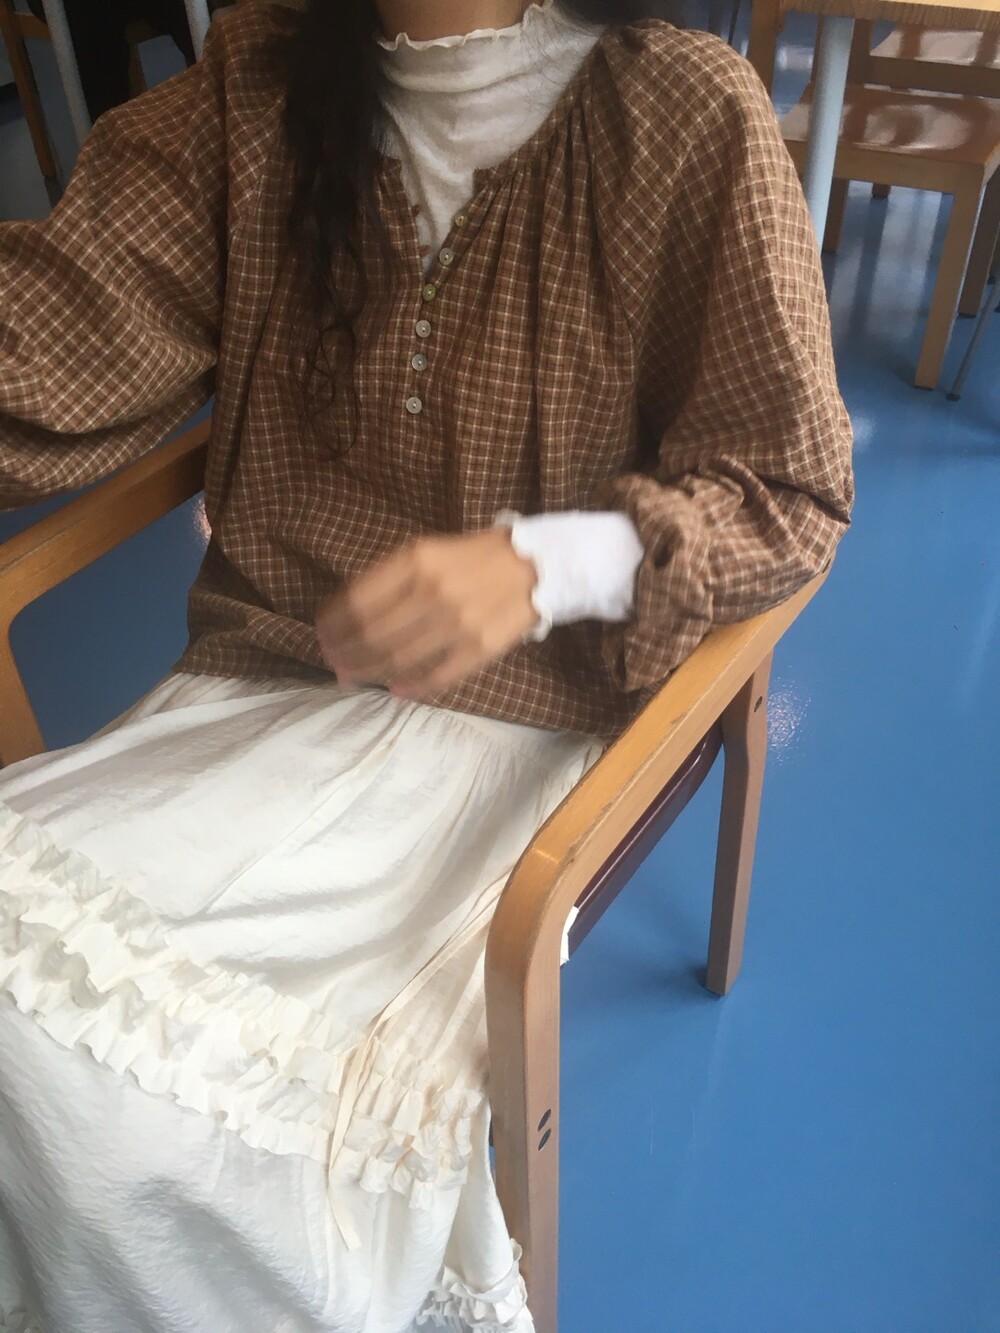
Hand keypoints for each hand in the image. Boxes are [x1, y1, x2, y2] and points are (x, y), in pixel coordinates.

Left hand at [315, 530, 538, 700]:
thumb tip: (346, 615)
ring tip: (352, 676)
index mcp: (416, 561)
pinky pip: (436, 676)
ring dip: (368, 671)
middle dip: (344, 652)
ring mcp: (458, 623)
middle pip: (372, 635)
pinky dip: (410, 687)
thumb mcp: (425, 551)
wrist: (534, 565)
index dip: (333, 623)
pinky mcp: (480, 648)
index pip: (357, 601)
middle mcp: (434, 592)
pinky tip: (394, 689)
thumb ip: (388, 579)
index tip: (323, 632)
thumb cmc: (469, 559)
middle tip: (332, 660)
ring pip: (398, 659)